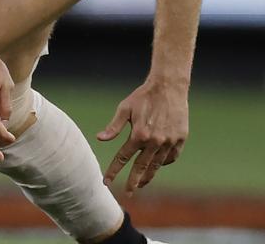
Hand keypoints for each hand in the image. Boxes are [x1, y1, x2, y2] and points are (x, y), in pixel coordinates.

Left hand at [98, 78, 188, 192]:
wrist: (168, 87)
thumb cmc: (143, 97)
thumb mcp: (125, 109)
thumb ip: (114, 126)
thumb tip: (100, 139)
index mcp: (139, 134)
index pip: (123, 158)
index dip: (114, 171)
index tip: (106, 182)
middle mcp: (155, 141)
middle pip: (141, 167)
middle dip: (133, 182)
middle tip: (128, 193)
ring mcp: (169, 142)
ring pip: (157, 165)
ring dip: (148, 176)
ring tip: (140, 184)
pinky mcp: (180, 139)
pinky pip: (171, 157)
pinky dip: (164, 163)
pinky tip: (157, 165)